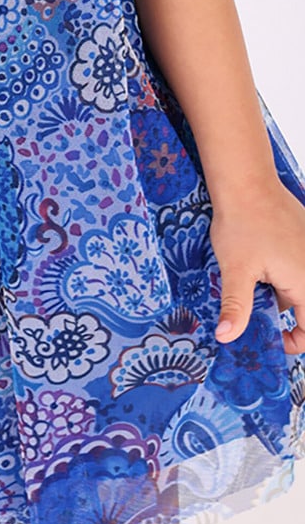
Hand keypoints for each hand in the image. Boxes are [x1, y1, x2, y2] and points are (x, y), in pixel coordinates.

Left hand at [209, 177, 304, 353]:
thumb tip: (226, 337)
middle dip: (280, 314)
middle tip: (253, 310)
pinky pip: (296, 266)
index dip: (294, 341)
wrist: (247, 182)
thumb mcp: (235, 270)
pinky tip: (256, 262)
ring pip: (298, 286)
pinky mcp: (303, 238)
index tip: (272, 339)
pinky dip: (279, 272)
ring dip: (277, 291)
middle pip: (304, 307)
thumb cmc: (243, 224)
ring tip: (250, 282)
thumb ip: (236, 307)